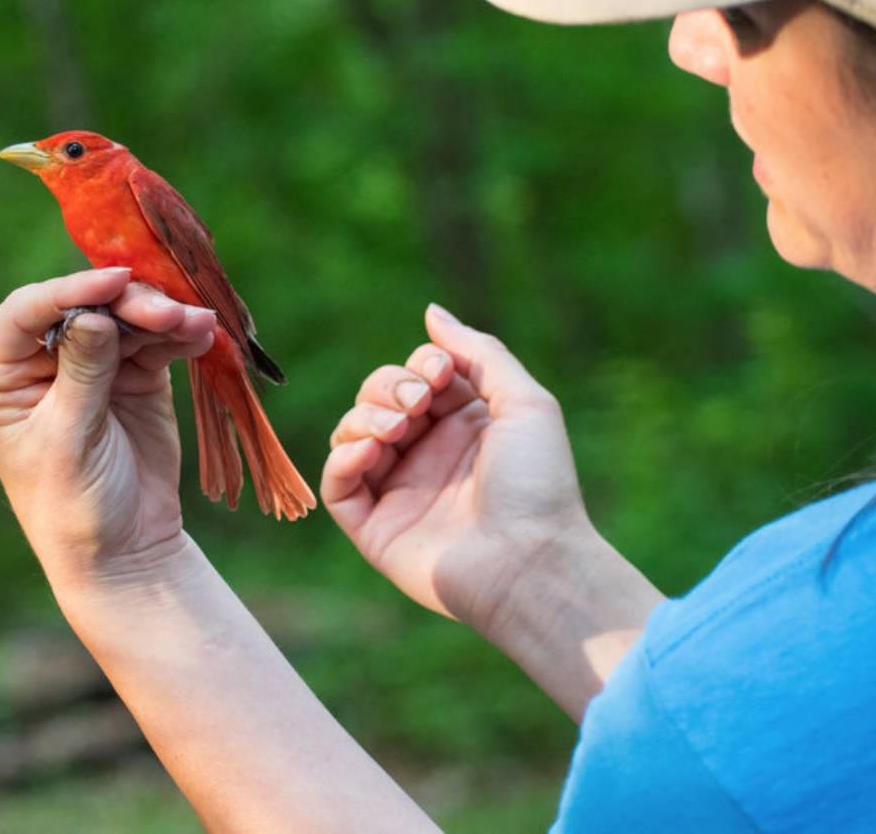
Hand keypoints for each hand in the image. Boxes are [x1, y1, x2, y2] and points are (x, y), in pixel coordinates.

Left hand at [0, 268, 217, 583]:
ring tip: (197, 323)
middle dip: (128, 305)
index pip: (24, 313)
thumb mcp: (70, 438)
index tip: (115, 282)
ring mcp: (86, 359)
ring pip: (123, 316)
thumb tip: (93, 314)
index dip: (69, 291)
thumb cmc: (72, 502)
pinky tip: (202, 334)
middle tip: (170, 314)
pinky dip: (179, 334)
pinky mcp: (131, 369)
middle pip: (81, 305)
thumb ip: (83, 373)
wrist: (124, 547)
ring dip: (162, 316)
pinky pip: (155, 339)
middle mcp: (35, 356)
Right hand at [322, 304, 593, 635]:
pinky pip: (337, 485)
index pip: (415, 377)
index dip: (417, 365)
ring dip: (364, 417)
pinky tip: (369, 451)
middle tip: (413, 403)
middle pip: (376, 398)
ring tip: (395, 429)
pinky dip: (342, 460)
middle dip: (386, 387)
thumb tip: (430, 313)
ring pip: (350, 435)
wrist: (532, 562)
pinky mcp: (375, 528)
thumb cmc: (538, 484)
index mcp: (462, 426)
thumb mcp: (525, 403)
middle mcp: (426, 455)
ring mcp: (398, 492)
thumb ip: (478, 352)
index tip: (436, 373)